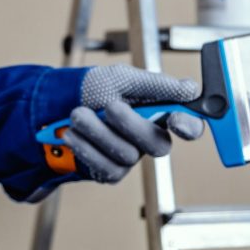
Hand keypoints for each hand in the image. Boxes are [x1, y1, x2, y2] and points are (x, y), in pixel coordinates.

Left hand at [64, 65, 203, 183]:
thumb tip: (190, 90)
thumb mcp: (123, 78)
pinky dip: (87, 148)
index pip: (189, 126)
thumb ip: (157, 85)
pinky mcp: (111, 172)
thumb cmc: (95, 89)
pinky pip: (107, 168)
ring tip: (78, 114)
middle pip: (158, 145)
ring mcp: (132, 156)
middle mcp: (149, 137)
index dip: (189, 126)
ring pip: (127, 155)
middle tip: (109, 106)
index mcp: (160, 112)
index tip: (175, 120)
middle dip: (131, 124)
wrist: (58, 105)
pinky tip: (74, 134)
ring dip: (98, 131)